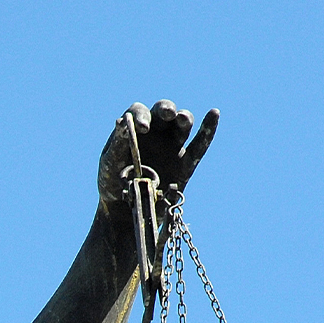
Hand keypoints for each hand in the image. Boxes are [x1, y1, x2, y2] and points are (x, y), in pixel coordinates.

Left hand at [98, 100, 218, 203]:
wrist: (126, 212)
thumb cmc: (113, 184)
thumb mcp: (109, 164)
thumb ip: (117, 143)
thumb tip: (122, 120)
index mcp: (134, 130)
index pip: (140, 112)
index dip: (142, 116)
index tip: (142, 128)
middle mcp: (155, 133)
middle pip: (164, 112)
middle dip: (166, 109)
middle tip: (167, 114)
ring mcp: (172, 146)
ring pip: (183, 124)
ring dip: (184, 118)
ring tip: (181, 119)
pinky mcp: (185, 163)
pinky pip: (199, 144)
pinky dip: (208, 129)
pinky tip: (213, 113)